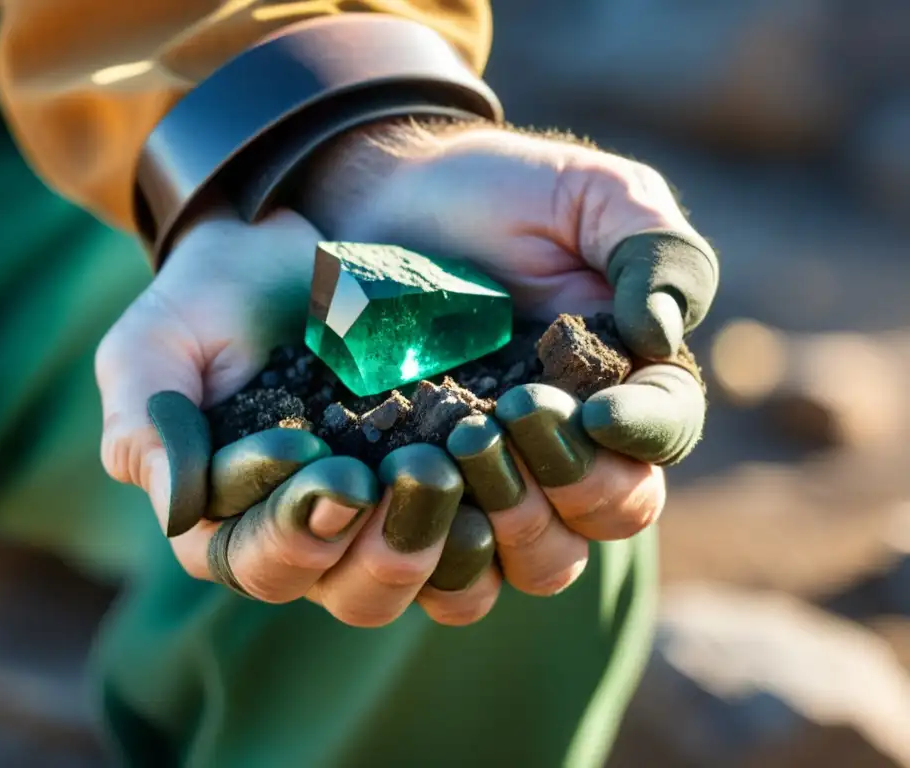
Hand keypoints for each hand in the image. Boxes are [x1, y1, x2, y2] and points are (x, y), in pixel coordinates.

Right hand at [97, 210, 500, 627]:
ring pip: (422, 585)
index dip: (290, 528)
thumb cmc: (209, 302)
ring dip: (437, 546)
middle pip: (350, 596)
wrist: (288, 253)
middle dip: (378, 549)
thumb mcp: (154, 346)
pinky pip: (474, 549)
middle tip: (407, 475)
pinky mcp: (437, 491)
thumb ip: (147, 424)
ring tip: (450, 475)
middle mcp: (311, 539)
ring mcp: (380, 520)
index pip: (258, 562)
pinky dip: (489, 531)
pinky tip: (495, 483)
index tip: (312, 456)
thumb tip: (178, 511)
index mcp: (230, 522)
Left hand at [296, 119, 716, 596]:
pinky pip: (455, 561)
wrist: (388, 201)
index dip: (644, 434)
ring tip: (460, 455)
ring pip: (543, 559)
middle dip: (574, 481)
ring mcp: (502, 473)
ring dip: (513, 525)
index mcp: (629, 375)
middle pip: (613, 513)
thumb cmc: (496, 191)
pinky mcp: (434, 488)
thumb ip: (652, 247)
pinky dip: (443, 551)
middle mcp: (576, 441)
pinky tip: (406, 498)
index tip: (594, 410)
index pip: (668, 430)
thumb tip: (664, 335)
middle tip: (510, 420)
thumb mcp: (588, 192)